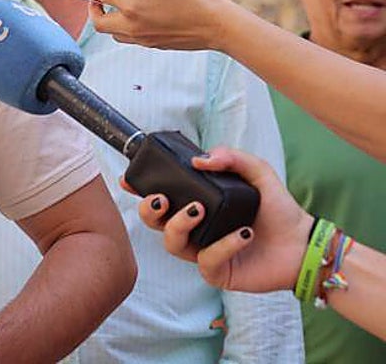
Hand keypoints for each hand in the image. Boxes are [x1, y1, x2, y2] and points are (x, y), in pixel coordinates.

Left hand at [62, 0, 225, 50]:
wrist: (220, 26)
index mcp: (133, 7)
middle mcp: (134, 27)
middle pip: (99, 23)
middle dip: (92, 9)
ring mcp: (144, 39)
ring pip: (114, 33)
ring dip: (108, 19)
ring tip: (117, 2)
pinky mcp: (155, 45)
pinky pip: (130, 38)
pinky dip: (124, 26)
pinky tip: (137, 13)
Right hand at [133, 146, 311, 293]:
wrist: (302, 243)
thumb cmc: (277, 209)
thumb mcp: (257, 172)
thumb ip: (231, 157)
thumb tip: (200, 159)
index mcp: (196, 203)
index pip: (159, 196)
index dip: (139, 190)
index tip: (128, 180)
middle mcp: (194, 228)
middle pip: (154, 222)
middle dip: (149, 211)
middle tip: (164, 199)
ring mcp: (202, 251)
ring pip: (171, 243)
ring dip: (180, 225)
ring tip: (201, 211)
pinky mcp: (217, 272)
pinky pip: (206, 260)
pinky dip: (222, 245)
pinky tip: (243, 234)